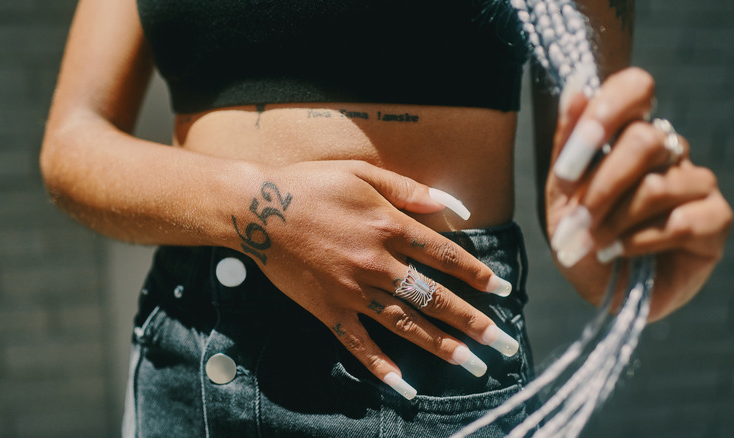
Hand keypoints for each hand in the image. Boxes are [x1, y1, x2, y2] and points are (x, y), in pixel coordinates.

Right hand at [229, 160, 516, 398]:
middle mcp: (377, 262)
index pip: (445, 255)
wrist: (256, 208)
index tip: (503, 290)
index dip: (478, 274)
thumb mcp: (363, 173)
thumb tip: (455, 205)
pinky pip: (358, 344)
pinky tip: (404, 386)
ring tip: (473, 366)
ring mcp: (352, 290)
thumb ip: (410, 189)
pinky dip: (380, 366)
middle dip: (474, 322)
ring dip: (442, 347)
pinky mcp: (328, 310)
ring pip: (407, 324)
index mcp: (389, 225)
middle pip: (435, 297)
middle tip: (503, 343)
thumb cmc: (312, 184)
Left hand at [545, 67, 731, 320]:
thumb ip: (568, 144)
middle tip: (574, 223)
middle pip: (645, 140)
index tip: (570, 163)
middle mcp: (669, 150)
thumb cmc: (583, 237)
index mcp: (629, 133)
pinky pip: (682, 220)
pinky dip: (640, 241)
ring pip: (659, 185)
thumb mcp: (562, 195)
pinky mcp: (716, 219)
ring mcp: (697, 182)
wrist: (601, 288)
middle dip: (601, 186)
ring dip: (614, 221)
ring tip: (589, 245)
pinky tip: (619, 253)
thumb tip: (576, 86)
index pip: (636, 87)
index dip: (605, 113)